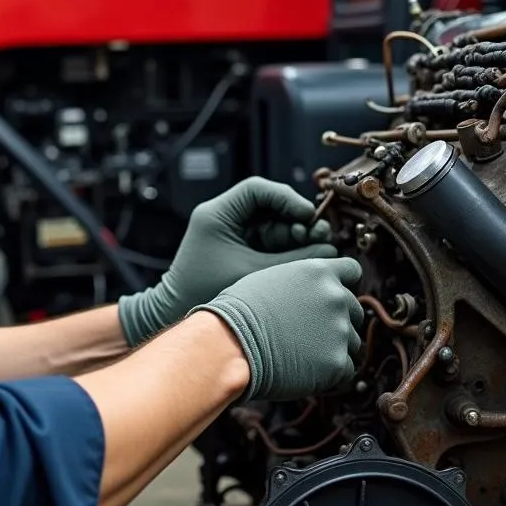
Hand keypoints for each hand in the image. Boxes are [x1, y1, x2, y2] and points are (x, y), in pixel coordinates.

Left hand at [117, 177, 334, 346]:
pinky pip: (272, 242)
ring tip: (315, 251)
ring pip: (275, 224)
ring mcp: (234, 234)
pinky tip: (304, 262)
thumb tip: (329, 251)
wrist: (176, 315)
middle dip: (297, 220)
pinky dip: (289, 249)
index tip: (307, 216)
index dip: (287, 198)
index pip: (257, 190)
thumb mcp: (253, 274)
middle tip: (319, 237)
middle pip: (270, 206)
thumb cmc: (205, 294)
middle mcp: (224, 218)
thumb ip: (292, 261)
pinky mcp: (242, 250)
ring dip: (297, 236)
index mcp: (217, 214)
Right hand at [190, 257, 363, 401]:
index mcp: (318, 271)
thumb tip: (311, 294)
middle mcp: (335, 296)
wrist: (229, 345)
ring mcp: (339, 330)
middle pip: (355, 309)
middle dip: (337, 320)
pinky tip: (305, 370)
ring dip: (334, 347)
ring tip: (301, 353)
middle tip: (308, 332)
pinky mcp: (337, 362)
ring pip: (353, 342)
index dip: (341, 285)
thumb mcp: (270, 279)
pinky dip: (330, 373)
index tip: (330, 298)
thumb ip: (301, 283)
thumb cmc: (239, 312)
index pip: (352, 271)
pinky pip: (346, 370)